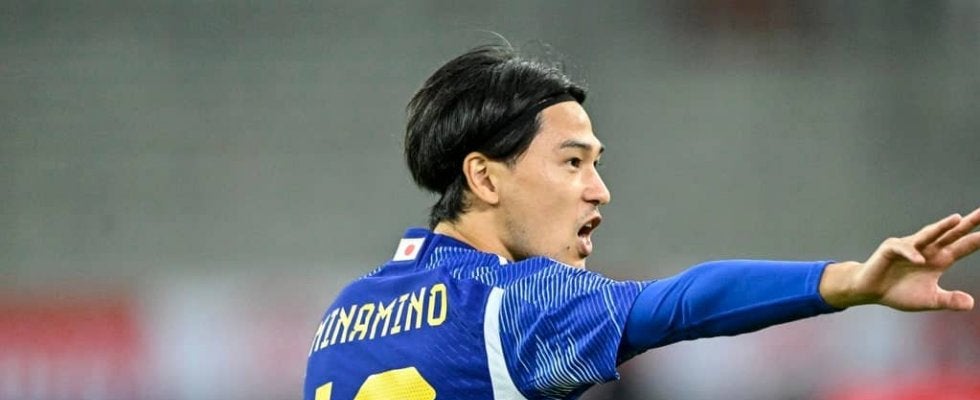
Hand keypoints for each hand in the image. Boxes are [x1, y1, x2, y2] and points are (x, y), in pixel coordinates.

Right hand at [821, 208, 979, 310]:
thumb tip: (971, 304)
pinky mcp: (891, 248)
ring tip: (957, 219)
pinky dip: (912, 254)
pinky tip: (920, 260)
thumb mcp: (929, 300)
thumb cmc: (899, 292)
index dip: (978, 240)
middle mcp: (928, 249)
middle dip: (967, 223)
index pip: (963, 246)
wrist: (870, 291)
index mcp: (940, 259)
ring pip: (929, 234)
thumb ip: (949, 300)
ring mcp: (910, 246)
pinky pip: (904, 249)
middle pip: (950, 233)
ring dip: (942, 226)